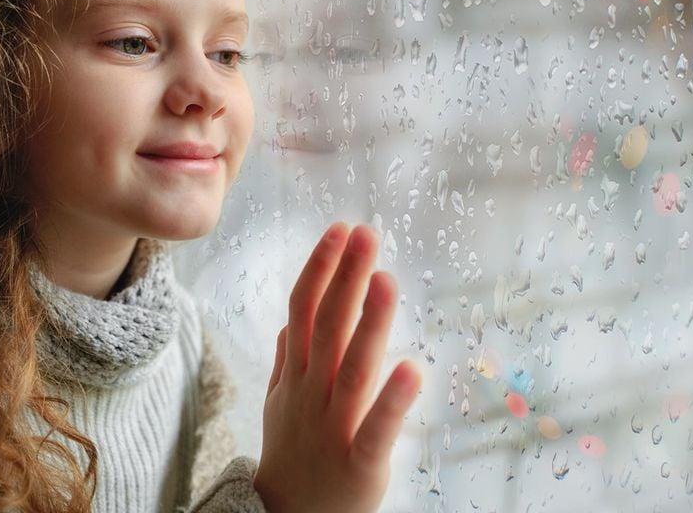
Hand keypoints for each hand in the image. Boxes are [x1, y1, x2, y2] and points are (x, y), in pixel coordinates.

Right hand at [253, 223, 422, 512]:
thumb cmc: (290, 456)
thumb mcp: (279, 403)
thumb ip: (285, 360)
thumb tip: (287, 321)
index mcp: (295, 374)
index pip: (302, 309)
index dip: (321, 268)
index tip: (340, 230)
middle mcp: (310, 392)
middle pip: (326, 326)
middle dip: (345, 277)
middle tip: (365, 233)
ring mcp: (332, 425)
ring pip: (351, 367)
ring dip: (368, 322)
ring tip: (385, 279)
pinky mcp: (359, 462)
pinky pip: (375, 428)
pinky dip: (392, 400)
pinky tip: (413, 368)